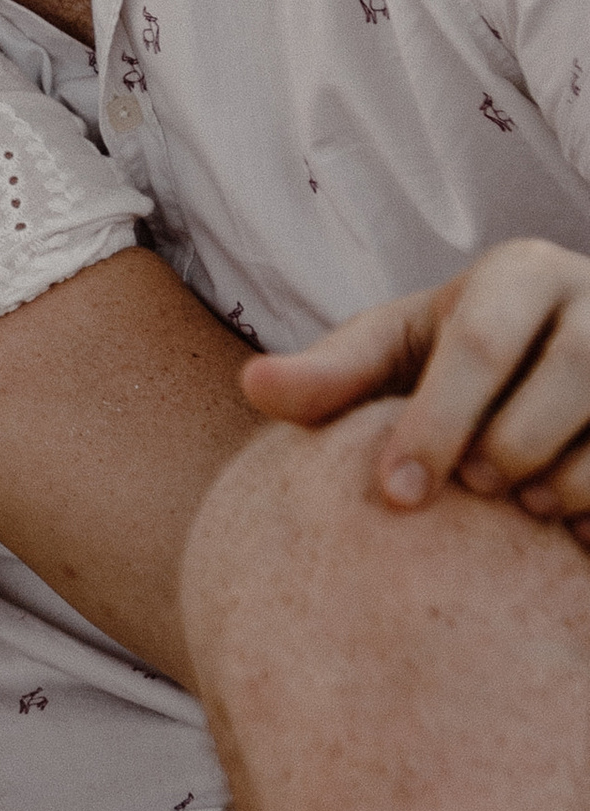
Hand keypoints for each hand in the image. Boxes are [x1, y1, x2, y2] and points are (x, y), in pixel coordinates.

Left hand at [243, 241, 589, 538]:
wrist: (559, 357)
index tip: (396, 496)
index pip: (480, 342)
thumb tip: (253, 388)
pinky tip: (577, 537)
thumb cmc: (463, 361)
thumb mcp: (401, 350)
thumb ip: (335, 373)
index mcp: (522, 273)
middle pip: (569, 376)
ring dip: (568, 486)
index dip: (435, 423)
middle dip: (509, 451)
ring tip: (525, 510)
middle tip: (473, 492)